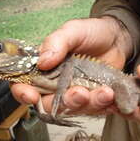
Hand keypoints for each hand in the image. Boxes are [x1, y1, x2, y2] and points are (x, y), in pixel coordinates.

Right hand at [11, 16, 132, 114]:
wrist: (116, 40)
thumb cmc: (91, 33)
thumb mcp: (73, 31)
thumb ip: (56, 42)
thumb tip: (42, 62)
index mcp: (44, 68)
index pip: (25, 84)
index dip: (23, 93)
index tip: (32, 96)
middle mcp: (56, 84)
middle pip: (50, 104)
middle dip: (64, 102)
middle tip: (80, 92)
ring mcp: (74, 93)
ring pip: (73, 109)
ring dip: (88, 104)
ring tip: (105, 92)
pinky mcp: (91, 99)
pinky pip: (93, 110)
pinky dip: (102, 106)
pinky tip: (112, 97)